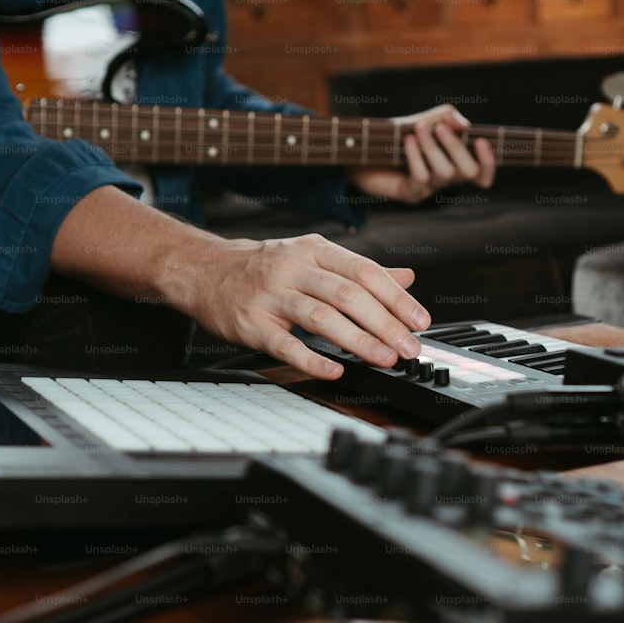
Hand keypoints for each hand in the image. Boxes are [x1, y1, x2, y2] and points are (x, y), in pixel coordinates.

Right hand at [176, 234, 430, 379]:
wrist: (204, 271)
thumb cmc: (263, 267)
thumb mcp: (312, 257)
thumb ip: (360, 270)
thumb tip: (407, 277)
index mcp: (314, 251)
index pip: (365, 271)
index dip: (396, 298)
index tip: (420, 321)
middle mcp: (293, 269)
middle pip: (348, 294)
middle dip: (385, 323)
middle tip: (409, 347)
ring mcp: (271, 297)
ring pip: (321, 317)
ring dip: (358, 340)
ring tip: (384, 359)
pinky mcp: (252, 324)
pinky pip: (285, 344)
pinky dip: (312, 359)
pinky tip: (334, 371)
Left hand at [349, 104, 496, 202]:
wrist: (364, 150)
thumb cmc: (398, 135)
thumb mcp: (424, 119)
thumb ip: (445, 117)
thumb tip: (466, 126)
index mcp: (454, 163)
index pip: (482, 174)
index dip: (489, 162)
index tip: (481, 141)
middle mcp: (445, 179)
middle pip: (468, 172)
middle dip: (457, 148)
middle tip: (440, 128)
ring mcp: (429, 189)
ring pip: (445, 174)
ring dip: (434, 149)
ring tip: (418, 130)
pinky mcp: (411, 194)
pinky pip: (422, 178)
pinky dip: (416, 156)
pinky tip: (407, 141)